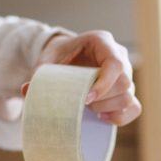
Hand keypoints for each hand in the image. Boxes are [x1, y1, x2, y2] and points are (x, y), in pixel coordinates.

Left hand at [23, 30, 141, 126]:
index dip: (104, 84)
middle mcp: (119, 57)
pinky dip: (120, 117)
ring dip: (108, 108)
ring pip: (129, 97)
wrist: (68, 58)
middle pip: (125, 83)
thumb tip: (26, 90)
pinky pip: (134, 108)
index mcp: (102, 42)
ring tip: (88, 108)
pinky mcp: (126, 92)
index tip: (85, 99)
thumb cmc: (59, 57)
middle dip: (102, 99)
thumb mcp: (47, 60)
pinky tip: (102, 118)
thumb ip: (39, 74)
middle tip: (82, 103)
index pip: (115, 64)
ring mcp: (126, 75)